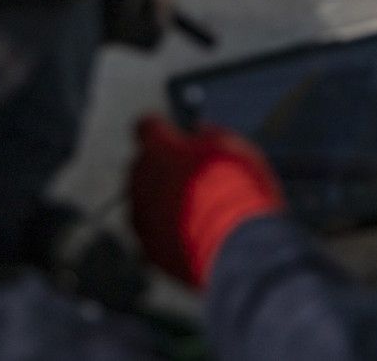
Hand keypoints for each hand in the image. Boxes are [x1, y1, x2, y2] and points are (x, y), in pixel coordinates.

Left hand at [127, 115, 284, 287]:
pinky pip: (153, 231)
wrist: (235, 249)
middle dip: (164, 169)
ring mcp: (140, 215)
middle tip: (196, 179)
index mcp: (158, 147)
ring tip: (200, 213)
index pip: (147, 126)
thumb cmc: (237, 192)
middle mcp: (140, 178)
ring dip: (164, 201)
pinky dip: (168, 230)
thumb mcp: (233, 147)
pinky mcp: (148, 247)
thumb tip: (198, 131)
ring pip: (146, 199)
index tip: (177, 139)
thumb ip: (208, 135)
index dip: (163, 131)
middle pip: (144, 165)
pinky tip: (195, 235)